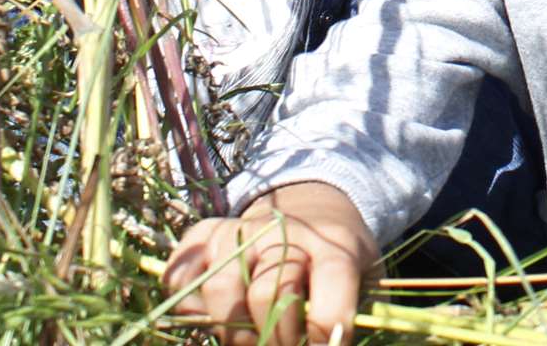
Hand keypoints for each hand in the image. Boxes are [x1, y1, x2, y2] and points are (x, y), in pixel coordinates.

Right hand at [162, 182, 377, 345]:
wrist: (312, 212)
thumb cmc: (339, 260)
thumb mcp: (367, 280)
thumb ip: (359, 315)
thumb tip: (333, 343)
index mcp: (334, 242)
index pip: (332, 284)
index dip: (325, 331)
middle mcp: (282, 229)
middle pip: (268, 293)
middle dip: (278, 339)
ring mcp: (236, 230)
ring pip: (220, 290)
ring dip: (235, 333)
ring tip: (255, 341)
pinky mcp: (200, 237)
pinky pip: (180, 281)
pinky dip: (192, 309)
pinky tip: (219, 315)